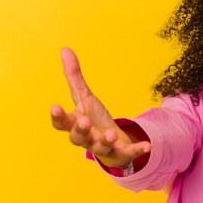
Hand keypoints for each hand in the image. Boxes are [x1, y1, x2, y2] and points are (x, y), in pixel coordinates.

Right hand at [50, 48, 150, 166]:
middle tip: (85, 121)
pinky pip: (128, 153)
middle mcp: (85, 138)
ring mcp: (102, 147)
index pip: (61, 122)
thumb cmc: (92, 118)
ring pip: (100, 147)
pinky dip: (137, 149)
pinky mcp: (120, 152)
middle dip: (81, 130)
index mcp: (75, 123)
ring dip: (105, 141)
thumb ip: (74, 76)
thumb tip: (65, 49)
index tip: (55, 106)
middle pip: (77, 138)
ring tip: (110, 134)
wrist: (110, 142)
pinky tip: (148, 145)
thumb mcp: (84, 97)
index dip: (57, 116)